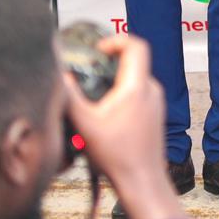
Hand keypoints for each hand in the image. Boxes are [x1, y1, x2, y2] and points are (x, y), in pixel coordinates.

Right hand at [61, 34, 183, 218]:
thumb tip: (61, 77)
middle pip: (133, 61)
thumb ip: (71, 97)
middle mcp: (152, 89)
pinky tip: (104, 113)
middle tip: (88, 73)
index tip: (97, 49)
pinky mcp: (155, 113)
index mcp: (137, 87)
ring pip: (135, 79)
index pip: (136, 46)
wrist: (141, 179)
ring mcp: (156, 101)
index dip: (116, 40)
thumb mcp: (86, 124)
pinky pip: (138, 93)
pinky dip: (121, 94)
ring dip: (114, 80)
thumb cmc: (117, 155)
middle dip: (109, 62)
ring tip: (93, 96)